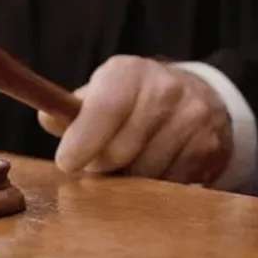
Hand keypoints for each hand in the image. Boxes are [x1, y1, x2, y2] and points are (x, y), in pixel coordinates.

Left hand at [38, 56, 232, 185]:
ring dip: (128, 179)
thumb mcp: (103, 91)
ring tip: (126, 163)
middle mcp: (165, 89)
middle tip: (95, 164)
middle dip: (100, 165)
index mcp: (129, 72)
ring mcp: (192, 118)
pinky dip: (155, 185)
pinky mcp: (210, 147)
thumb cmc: (134, 98)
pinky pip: (171, 184)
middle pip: (121, 149)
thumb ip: (72, 109)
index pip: (105, 108)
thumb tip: (47, 119)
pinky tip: (152, 167)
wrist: (199, 95)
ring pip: (146, 173)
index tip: (66, 162)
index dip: (83, 139)